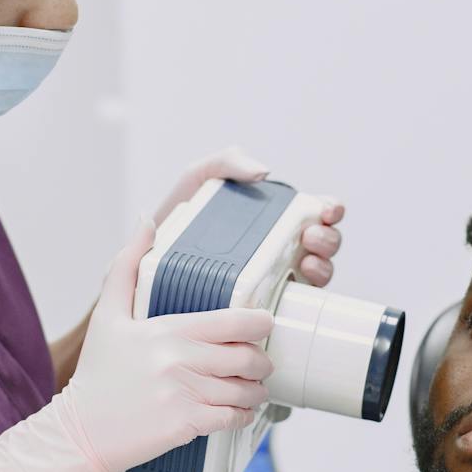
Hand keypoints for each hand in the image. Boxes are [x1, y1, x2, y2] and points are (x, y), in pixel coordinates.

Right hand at [68, 217, 274, 471]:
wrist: (79, 430)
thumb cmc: (97, 375)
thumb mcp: (107, 317)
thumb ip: (125, 267)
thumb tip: (145, 222)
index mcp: (167, 330)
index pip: (231, 321)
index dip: (259, 322)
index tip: (265, 324)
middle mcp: (178, 360)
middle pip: (245, 357)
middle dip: (261, 362)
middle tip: (261, 363)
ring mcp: (183, 394)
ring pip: (243, 390)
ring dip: (256, 391)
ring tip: (254, 389)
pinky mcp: (185, 425)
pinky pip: (232, 418)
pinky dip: (244, 415)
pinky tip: (241, 411)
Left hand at [151, 146, 344, 288]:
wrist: (140, 269)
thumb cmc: (172, 225)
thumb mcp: (195, 181)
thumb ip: (224, 163)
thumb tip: (263, 171)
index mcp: (273, 219)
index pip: (316, 212)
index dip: (332, 209)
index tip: (329, 209)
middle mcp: (281, 249)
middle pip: (324, 244)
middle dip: (328, 239)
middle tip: (311, 237)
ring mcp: (275, 280)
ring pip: (318, 274)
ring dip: (323, 266)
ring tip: (306, 262)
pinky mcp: (263, 308)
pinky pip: (296, 306)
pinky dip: (305, 295)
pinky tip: (295, 286)